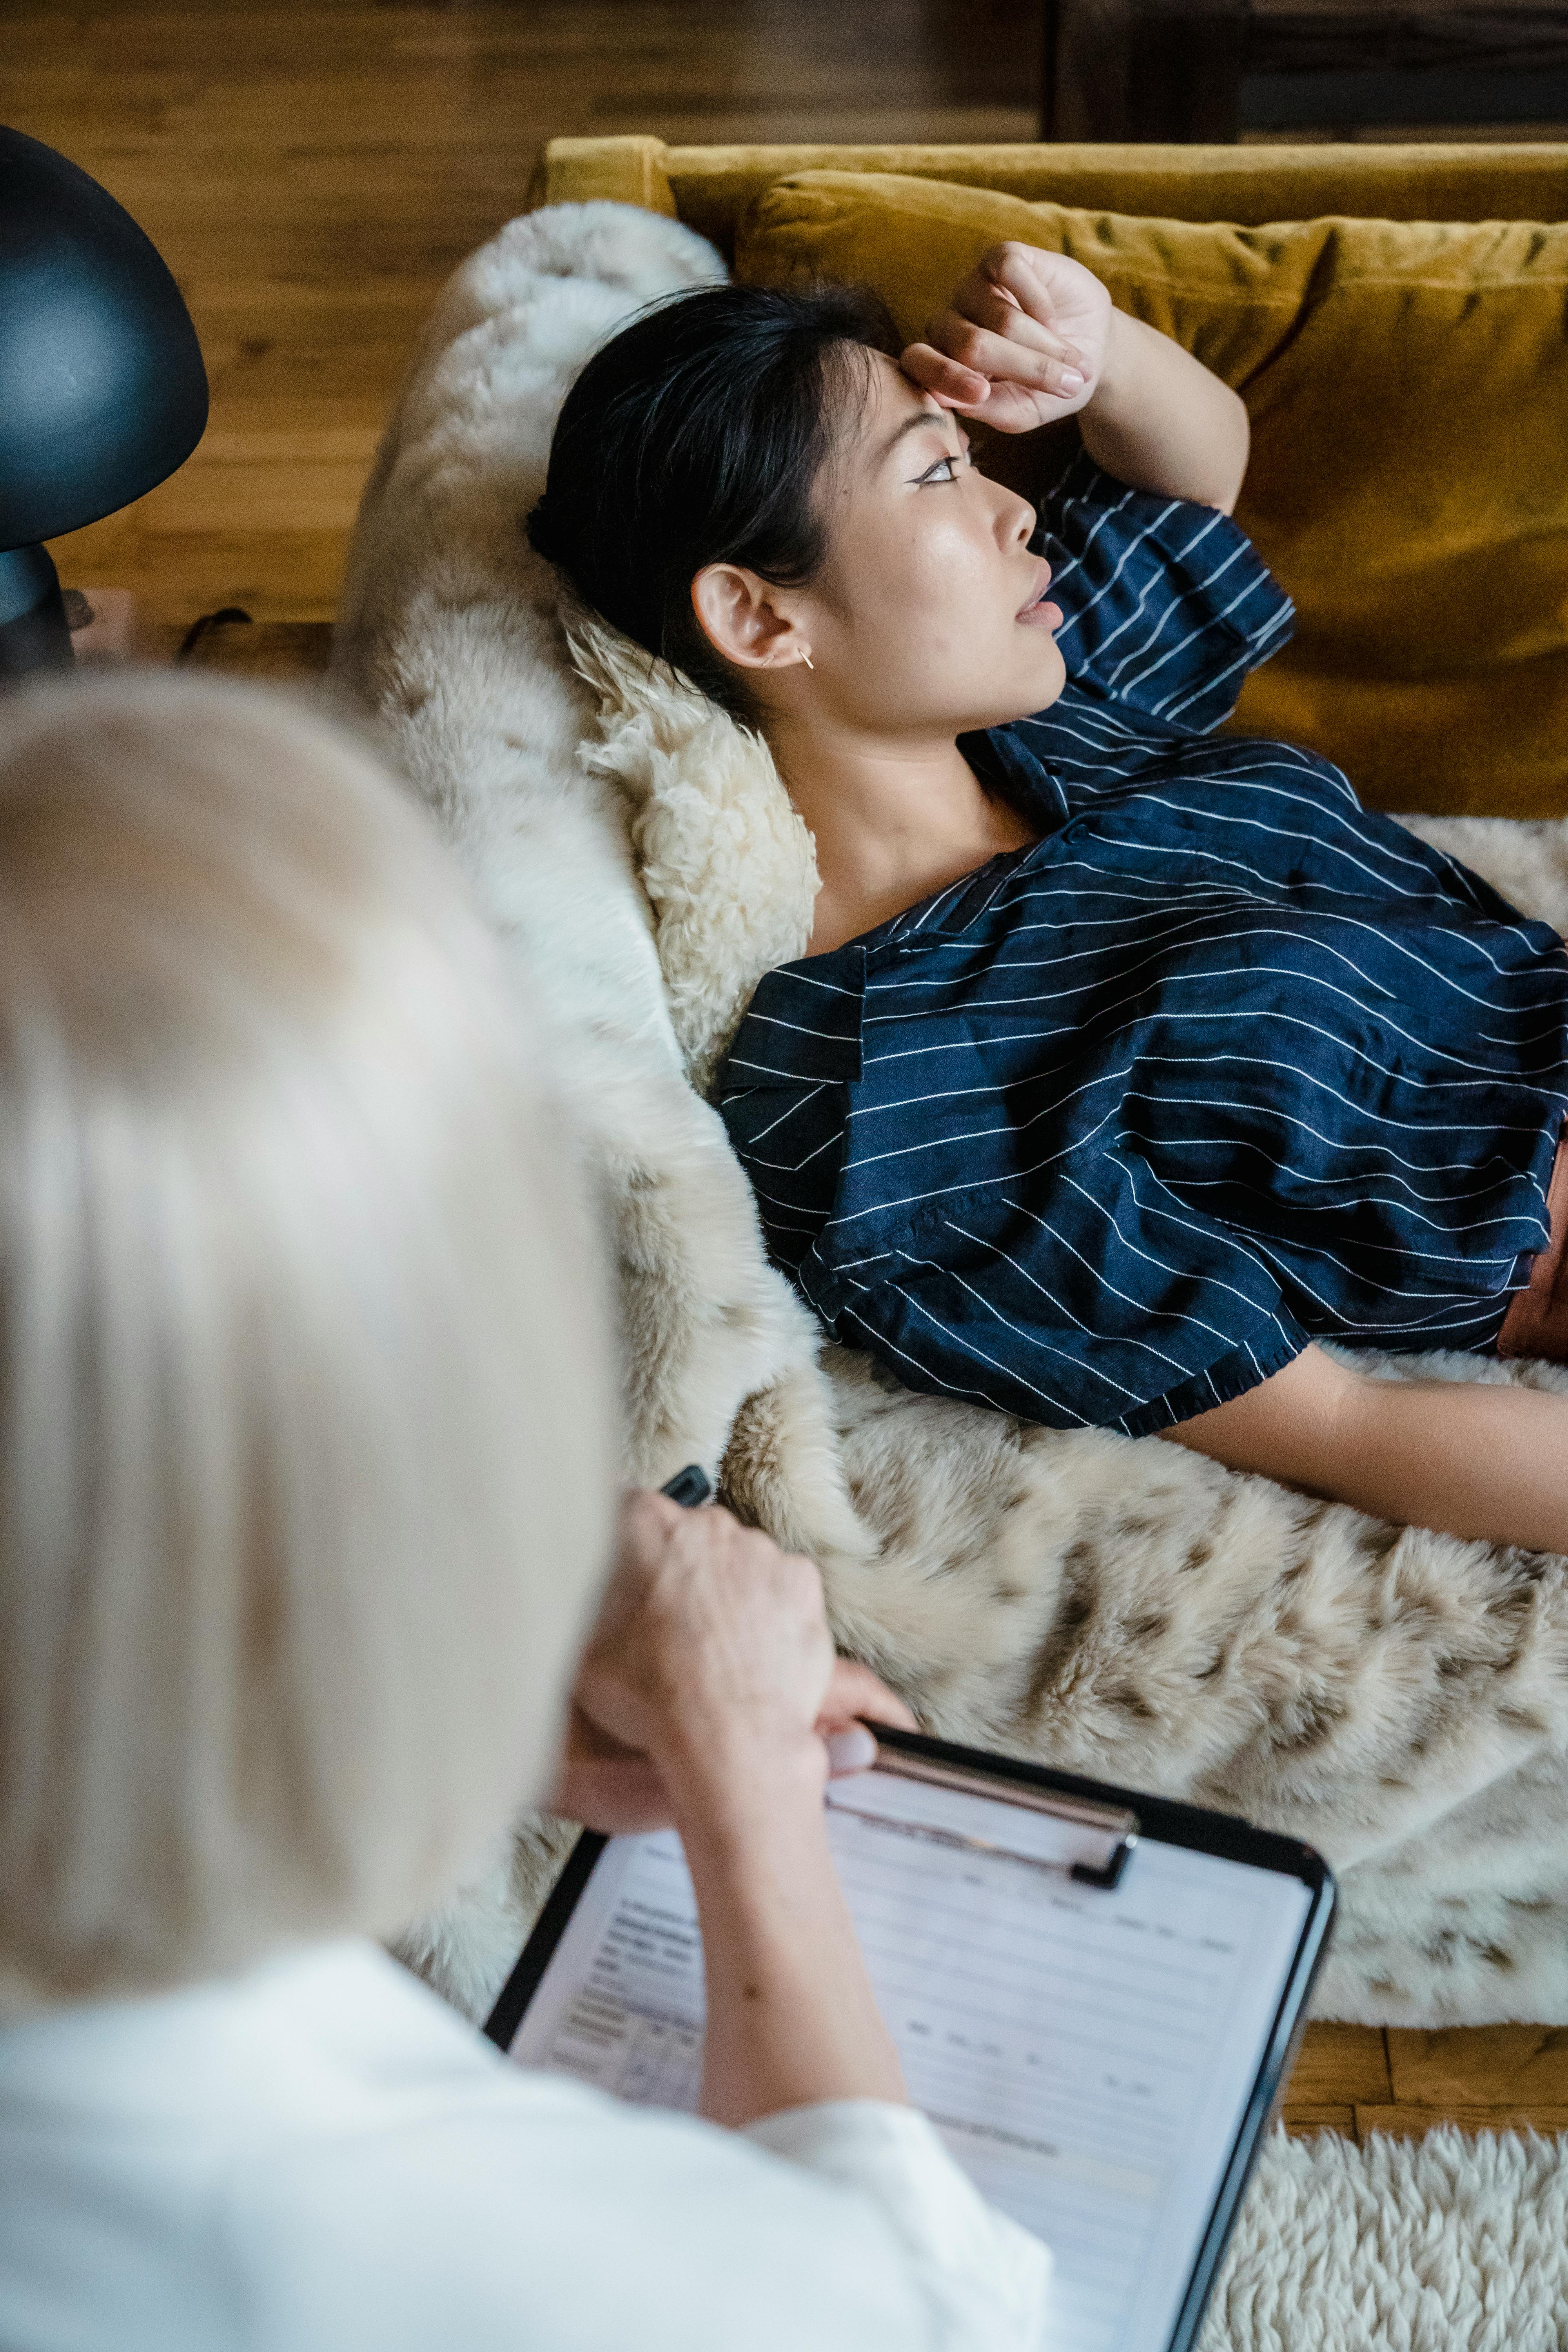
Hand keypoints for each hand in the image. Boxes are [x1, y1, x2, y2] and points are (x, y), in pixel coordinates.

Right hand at [547, 1489, 916, 1833]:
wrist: (731, 1737)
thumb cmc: (651, 1696)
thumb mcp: (581, 1652)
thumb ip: (579, 1605)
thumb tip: (569, 1594)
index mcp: (647, 1525)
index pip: (628, 1511)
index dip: (625, 1544)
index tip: (626, 1572)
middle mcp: (709, 1524)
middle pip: (688, 1534)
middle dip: (679, 1567)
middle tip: (669, 1621)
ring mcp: (763, 1550)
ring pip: (739, 1559)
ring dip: (727, 1588)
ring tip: (715, 1644)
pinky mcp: (803, 1583)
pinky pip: (781, 1585)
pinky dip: (770, 1609)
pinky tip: (754, 1649)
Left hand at [901, 240, 1113, 433]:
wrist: (1091, 349)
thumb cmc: (1049, 386)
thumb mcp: (1025, 409)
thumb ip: (993, 410)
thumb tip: (959, 402)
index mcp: (943, 363)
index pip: (918, 363)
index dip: (946, 377)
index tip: (980, 392)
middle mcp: (949, 324)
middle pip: (971, 346)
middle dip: (1024, 368)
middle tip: (1067, 384)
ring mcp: (971, 288)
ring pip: (1000, 317)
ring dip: (1045, 345)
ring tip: (1075, 363)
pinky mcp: (997, 258)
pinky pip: (1011, 272)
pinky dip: (1039, 302)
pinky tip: (1053, 321)